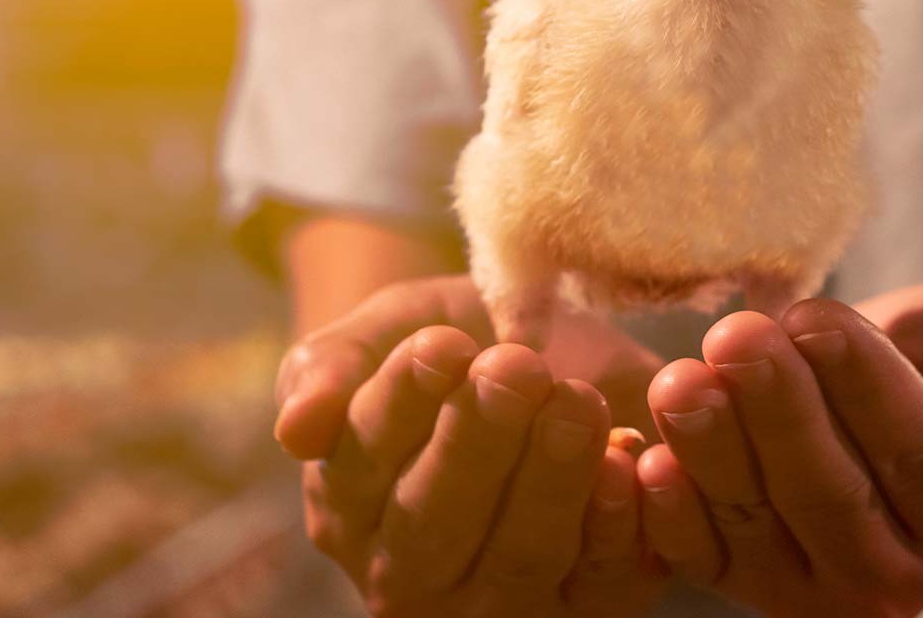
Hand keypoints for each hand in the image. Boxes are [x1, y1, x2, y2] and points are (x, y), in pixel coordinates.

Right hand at [275, 277, 661, 615]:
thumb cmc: (448, 349)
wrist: (539, 364)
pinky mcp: (584, 604)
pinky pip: (600, 581)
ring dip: (551, 479)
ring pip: (521, 556)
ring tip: (575, 400)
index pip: (363, 461)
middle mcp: (410, 573)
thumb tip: (295, 429)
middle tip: (516, 368)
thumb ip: (331, 368)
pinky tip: (627, 459)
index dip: (404, 402)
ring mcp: (497, 601)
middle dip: (478, 442)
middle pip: (436, 521)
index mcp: (347, 506)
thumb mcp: (382, 331)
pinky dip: (616, 524)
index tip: (444, 342)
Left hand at [635, 285, 922, 617]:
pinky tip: (644, 458)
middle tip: (733, 336)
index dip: (858, 380)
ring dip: (712, 451)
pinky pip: (704, 557)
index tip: (812, 315)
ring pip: (758, 522)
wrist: (911, 417)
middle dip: (775, 410)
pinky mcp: (747, 587)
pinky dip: (671, 512)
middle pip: (829, 492)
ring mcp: (818, 591)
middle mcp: (899, 577)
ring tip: (682, 380)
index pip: (909, 447)